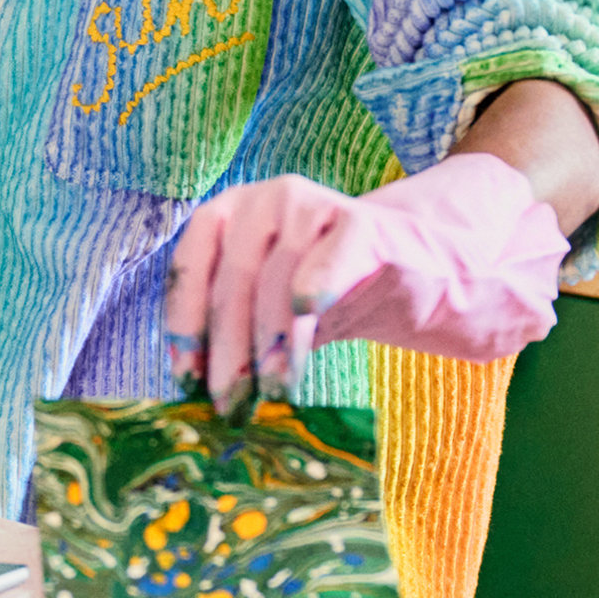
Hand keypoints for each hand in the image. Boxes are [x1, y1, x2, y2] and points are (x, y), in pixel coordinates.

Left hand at [162, 152, 568, 409]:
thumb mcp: (273, 316)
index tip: (185, 376)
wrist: (414, 275)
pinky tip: (305, 318)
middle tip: (228, 399)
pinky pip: (329, 257)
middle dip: (226, 343)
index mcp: (230, 214)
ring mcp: (313, 204)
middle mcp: (265, 198)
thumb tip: (194, 394)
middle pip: (232, 274)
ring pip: (276, 273)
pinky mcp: (362, 224)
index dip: (184, 320)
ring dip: (270, 338)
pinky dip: (312, 286)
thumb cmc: (328, 297)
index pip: (191, 262)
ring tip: (271, 389)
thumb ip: (236, 338)